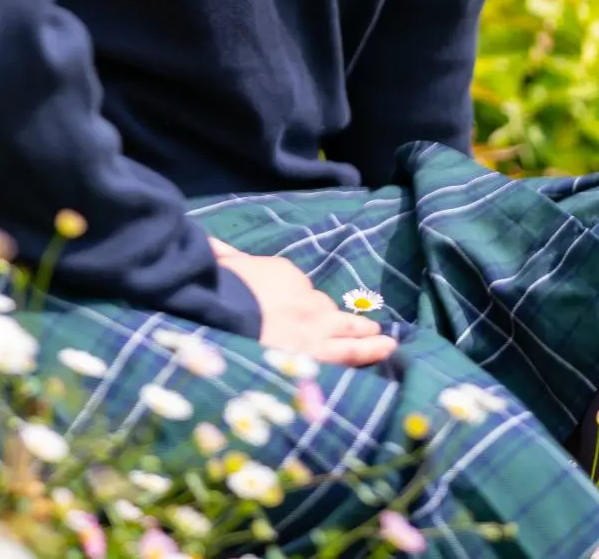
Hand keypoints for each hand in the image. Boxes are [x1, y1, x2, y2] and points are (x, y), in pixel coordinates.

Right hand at [210, 240, 396, 367]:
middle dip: (339, 319)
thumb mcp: (223, 265)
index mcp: (284, 275)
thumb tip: (212, 245)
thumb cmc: (222, 288)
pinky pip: (348, 354)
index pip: (299, 288)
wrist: (226, 316)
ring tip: (386, 340)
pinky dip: (368, 352)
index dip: (300, 300)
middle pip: (326, 309)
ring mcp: (316, 328)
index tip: (298, 308)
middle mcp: (305, 300)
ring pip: (348, 330)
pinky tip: (385, 350)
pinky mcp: (319, 354)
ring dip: (368, 335)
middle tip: (362, 324)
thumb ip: (223, 256)